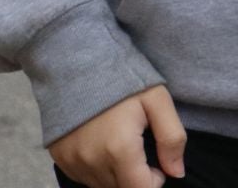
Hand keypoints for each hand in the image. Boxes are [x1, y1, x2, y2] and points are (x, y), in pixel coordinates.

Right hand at [48, 86, 183, 187]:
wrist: (77, 61)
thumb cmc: (122, 78)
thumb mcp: (157, 100)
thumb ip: (172, 138)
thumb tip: (177, 173)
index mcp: (120, 150)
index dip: (154, 182)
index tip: (156, 163)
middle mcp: (93, 162)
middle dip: (136, 178)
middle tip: (140, 148)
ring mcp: (73, 162)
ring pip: (102, 186)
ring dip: (117, 175)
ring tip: (121, 144)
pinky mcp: (60, 158)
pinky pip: (84, 177)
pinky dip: (97, 170)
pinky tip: (102, 145)